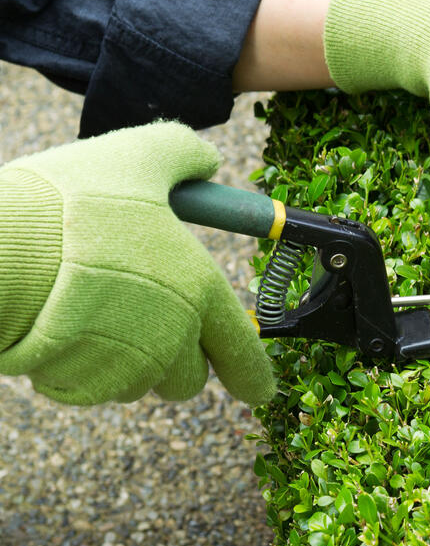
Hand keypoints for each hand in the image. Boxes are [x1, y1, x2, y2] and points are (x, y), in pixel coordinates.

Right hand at [0, 123, 274, 404]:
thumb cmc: (71, 204)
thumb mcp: (138, 157)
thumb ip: (181, 155)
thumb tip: (205, 161)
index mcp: (200, 292)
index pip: (244, 353)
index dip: (252, 374)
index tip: (257, 390)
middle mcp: (172, 339)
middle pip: (188, 378)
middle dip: (175, 360)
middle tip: (142, 320)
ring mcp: (124, 369)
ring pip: (138, 383)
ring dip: (124, 360)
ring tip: (89, 311)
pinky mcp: (77, 385)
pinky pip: (88, 385)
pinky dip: (78, 365)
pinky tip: (56, 327)